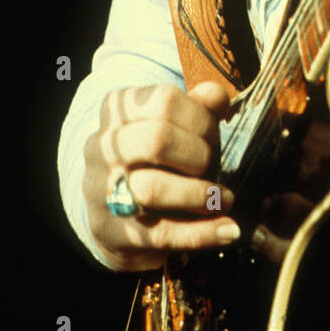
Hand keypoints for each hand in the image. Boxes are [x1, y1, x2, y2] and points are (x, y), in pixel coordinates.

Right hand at [82, 81, 239, 271]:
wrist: (115, 216)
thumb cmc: (155, 161)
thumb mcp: (174, 127)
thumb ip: (198, 107)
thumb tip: (217, 96)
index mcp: (117, 110)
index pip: (164, 100)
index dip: (201, 118)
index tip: (213, 135)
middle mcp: (101, 147)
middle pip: (156, 140)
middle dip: (198, 154)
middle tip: (212, 166)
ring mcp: (101, 192)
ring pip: (151, 189)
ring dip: (200, 195)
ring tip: (225, 200)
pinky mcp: (112, 233)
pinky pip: (162, 234)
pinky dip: (203, 233)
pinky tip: (228, 229)